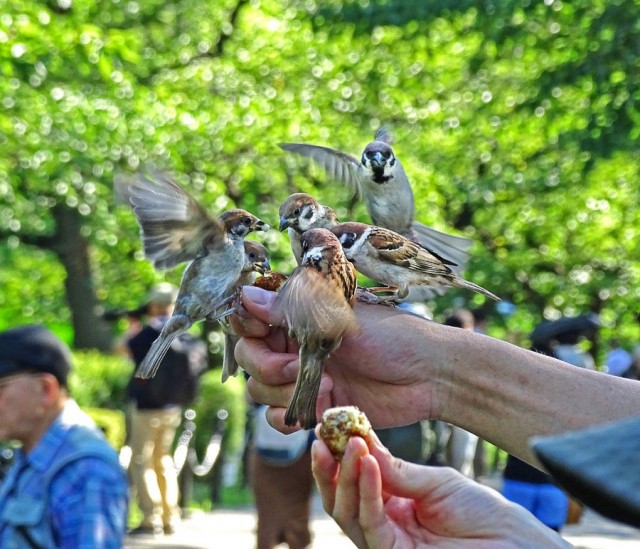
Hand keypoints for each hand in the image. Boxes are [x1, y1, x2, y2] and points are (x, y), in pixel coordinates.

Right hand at [231, 285, 437, 432]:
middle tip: (298, 367)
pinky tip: (323, 409)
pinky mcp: (313, 408)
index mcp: (300, 317)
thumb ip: (292, 311)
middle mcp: (294, 345)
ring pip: (259, 390)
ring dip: (282, 393)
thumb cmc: (392, 336)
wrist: (428, 377)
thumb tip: (247, 294)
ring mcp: (301, 379)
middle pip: (249, 357)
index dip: (248, 327)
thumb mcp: (342, 319)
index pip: (252, 319)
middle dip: (267, 366)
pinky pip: (278, 418)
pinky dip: (292, 417)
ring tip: (327, 386)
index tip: (261, 331)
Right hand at [311, 430, 568, 548]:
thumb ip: (395, 470)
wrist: (513, 542)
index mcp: (393, 502)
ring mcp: (387, 541)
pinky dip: (366, 493)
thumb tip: (358, 444)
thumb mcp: (434, 481)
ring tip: (347, 445)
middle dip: (329, 469)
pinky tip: (367, 464)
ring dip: (345, 477)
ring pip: (348, 512)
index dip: (340, 456)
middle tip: (322, 439)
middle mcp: (384, 523)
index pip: (357, 479)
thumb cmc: (481, 511)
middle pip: (342, 499)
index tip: (330, 428)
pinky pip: (370, 523)